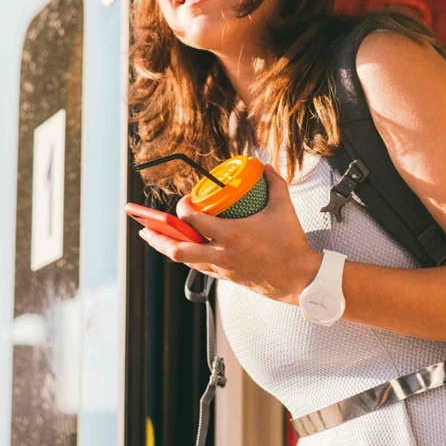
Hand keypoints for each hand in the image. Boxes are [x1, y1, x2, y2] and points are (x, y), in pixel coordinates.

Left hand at [135, 163, 322, 303]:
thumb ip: (274, 183)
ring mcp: (222, 269)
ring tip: (153, 237)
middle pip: (177, 248)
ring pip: (184, 261)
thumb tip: (264, 166)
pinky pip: (199, 267)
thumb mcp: (283, 208)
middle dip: (156, 238)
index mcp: (232, 235)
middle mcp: (222, 254)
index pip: (193, 220)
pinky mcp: (226, 278)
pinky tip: (184, 247)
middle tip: (145, 227)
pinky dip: (188, 256)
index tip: (185, 199)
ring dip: (167, 248)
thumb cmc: (291, 245)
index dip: (182, 207)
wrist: (300, 279)